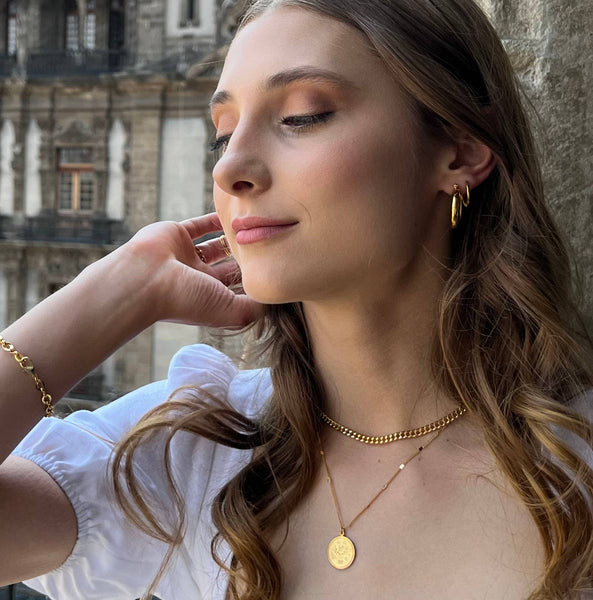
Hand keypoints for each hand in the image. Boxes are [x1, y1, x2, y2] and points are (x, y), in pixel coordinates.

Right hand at [120, 213, 262, 327]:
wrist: (145, 279)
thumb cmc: (186, 299)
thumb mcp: (230, 310)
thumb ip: (254, 307)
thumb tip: (274, 300)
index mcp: (211, 298)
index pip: (239, 289)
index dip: (256, 279)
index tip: (278, 266)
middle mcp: (199, 279)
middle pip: (230, 267)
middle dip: (247, 258)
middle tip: (271, 243)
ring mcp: (188, 257)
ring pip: (216, 245)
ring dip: (233, 237)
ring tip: (255, 227)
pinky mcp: (177, 235)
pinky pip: (200, 225)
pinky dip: (215, 219)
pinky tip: (235, 211)